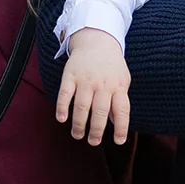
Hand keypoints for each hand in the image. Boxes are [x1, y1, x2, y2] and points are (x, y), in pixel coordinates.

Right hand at [55, 29, 132, 145]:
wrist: (97, 41)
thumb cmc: (112, 67)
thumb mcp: (122, 81)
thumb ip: (119, 102)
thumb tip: (116, 126)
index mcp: (118, 86)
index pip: (122, 110)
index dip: (121, 128)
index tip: (118, 142)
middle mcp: (103, 84)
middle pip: (100, 111)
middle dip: (96, 130)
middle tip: (93, 142)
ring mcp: (86, 79)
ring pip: (81, 105)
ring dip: (79, 123)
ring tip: (77, 135)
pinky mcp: (70, 75)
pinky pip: (65, 93)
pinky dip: (62, 107)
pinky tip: (62, 119)